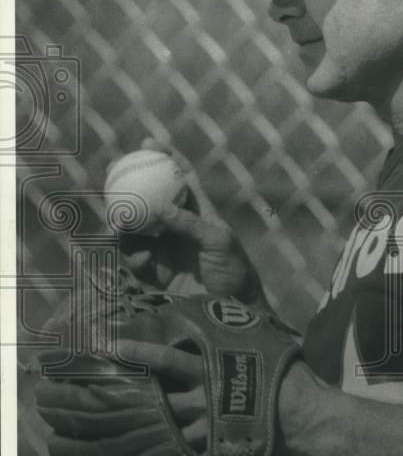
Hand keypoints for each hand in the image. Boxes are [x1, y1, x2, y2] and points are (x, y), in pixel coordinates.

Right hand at [117, 139, 266, 302]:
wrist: (232, 313)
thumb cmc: (235, 271)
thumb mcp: (219, 242)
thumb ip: (190, 223)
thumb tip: (161, 206)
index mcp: (198, 213)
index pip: (181, 179)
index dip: (166, 158)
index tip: (148, 143)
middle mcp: (176, 228)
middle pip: (148, 201)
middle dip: (129, 188)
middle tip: (114, 179)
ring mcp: (163, 250)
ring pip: (134, 229)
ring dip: (124, 223)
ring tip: (119, 223)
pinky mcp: (153, 274)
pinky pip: (132, 257)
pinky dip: (129, 252)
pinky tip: (136, 256)